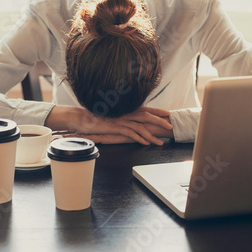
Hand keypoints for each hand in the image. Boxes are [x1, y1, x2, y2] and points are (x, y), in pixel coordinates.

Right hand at [45, 106, 172, 145]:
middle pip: (146, 115)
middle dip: (160, 121)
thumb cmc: (95, 118)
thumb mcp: (111, 117)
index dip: (157, 111)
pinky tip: (146, 143)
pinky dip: (139, 138)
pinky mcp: (114, 127)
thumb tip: (130, 122)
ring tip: (161, 142)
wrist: (80, 118)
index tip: (168, 113)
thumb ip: (121, 117)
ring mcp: (120, 119)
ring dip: (152, 134)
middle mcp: (124, 112)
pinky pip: (130, 133)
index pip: (144, 108)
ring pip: (140, 126)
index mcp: (125, 109)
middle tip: (171, 126)